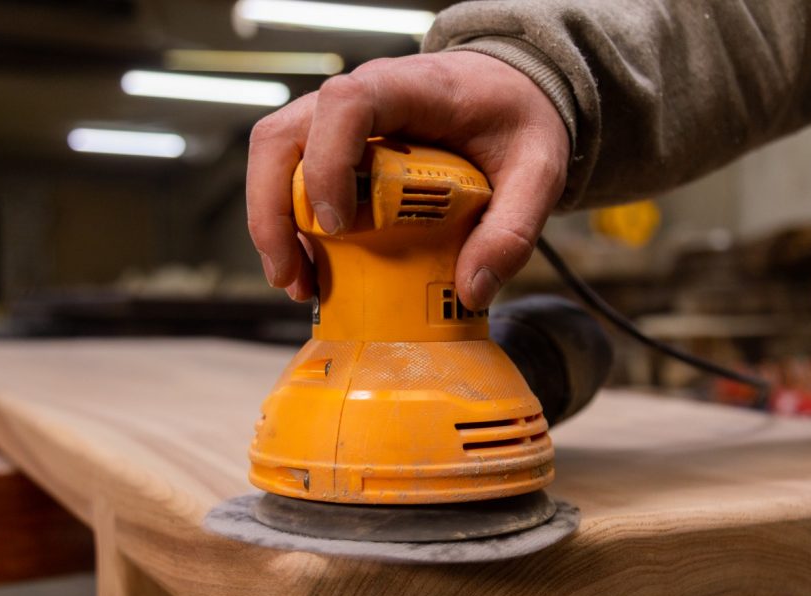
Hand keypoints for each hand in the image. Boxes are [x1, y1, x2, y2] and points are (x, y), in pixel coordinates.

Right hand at [246, 51, 568, 309]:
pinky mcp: (334, 148)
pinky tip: (310, 269)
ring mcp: (338, 122)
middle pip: (282, 137)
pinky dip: (289, 226)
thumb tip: (471, 291)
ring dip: (272, 224)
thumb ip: (514, 229)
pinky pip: (289, 178)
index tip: (339, 225)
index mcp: (409, 88)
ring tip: (298, 283)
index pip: (345, 105)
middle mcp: (360, 99)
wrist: (510, 93)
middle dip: (273, 211)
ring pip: (274, 158)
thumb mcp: (538, 170)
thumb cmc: (516, 118)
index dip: (327, 163)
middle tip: (295, 276)